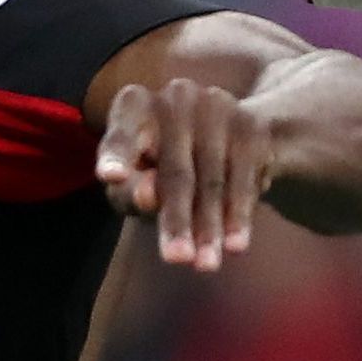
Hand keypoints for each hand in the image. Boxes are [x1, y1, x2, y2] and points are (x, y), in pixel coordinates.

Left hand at [96, 72, 279, 272]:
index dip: (117, 155)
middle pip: (175, 170)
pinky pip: (245, 178)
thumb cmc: (156, 168)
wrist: (220, 137)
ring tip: (205, 264)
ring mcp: (217, 106)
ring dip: (210, 227)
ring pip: (213, 179)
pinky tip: (235, 244)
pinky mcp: (251, 125)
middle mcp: (176, 96)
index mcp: (134, 106)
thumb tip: (148, 196)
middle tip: (176, 259)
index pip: (122, 134)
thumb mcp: (134, 183)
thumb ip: (130, 192)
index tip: (110, 176)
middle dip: (177, 219)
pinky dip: (239, 215)